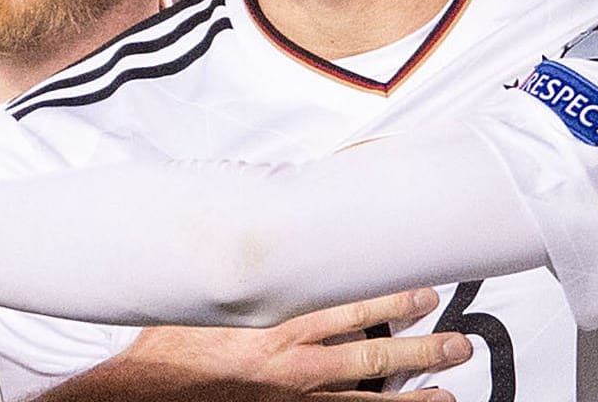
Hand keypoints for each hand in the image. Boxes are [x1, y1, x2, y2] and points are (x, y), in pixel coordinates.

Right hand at [36, 288, 470, 400]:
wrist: (140, 393)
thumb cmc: (173, 341)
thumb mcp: (212, 294)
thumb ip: (252, 269)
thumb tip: (274, 215)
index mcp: (275, 326)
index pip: (348, 308)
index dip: (390, 299)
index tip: (425, 288)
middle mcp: (289, 367)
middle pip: (368, 358)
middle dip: (418, 350)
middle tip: (457, 343)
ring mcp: (289, 401)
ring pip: (362, 401)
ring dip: (408, 397)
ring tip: (445, 391)